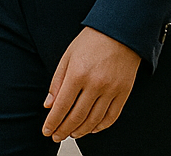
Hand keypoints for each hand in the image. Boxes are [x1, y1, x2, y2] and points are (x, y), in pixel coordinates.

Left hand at [42, 27, 141, 141]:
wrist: (120, 32)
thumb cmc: (91, 41)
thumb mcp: (67, 56)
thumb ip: (57, 82)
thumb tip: (48, 105)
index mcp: (78, 73)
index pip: (62, 106)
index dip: (53, 121)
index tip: (47, 131)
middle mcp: (95, 84)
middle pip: (77, 116)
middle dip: (64, 130)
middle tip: (57, 137)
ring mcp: (111, 90)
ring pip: (94, 120)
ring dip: (81, 131)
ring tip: (71, 134)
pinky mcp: (124, 93)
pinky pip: (111, 116)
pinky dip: (100, 126)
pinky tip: (92, 129)